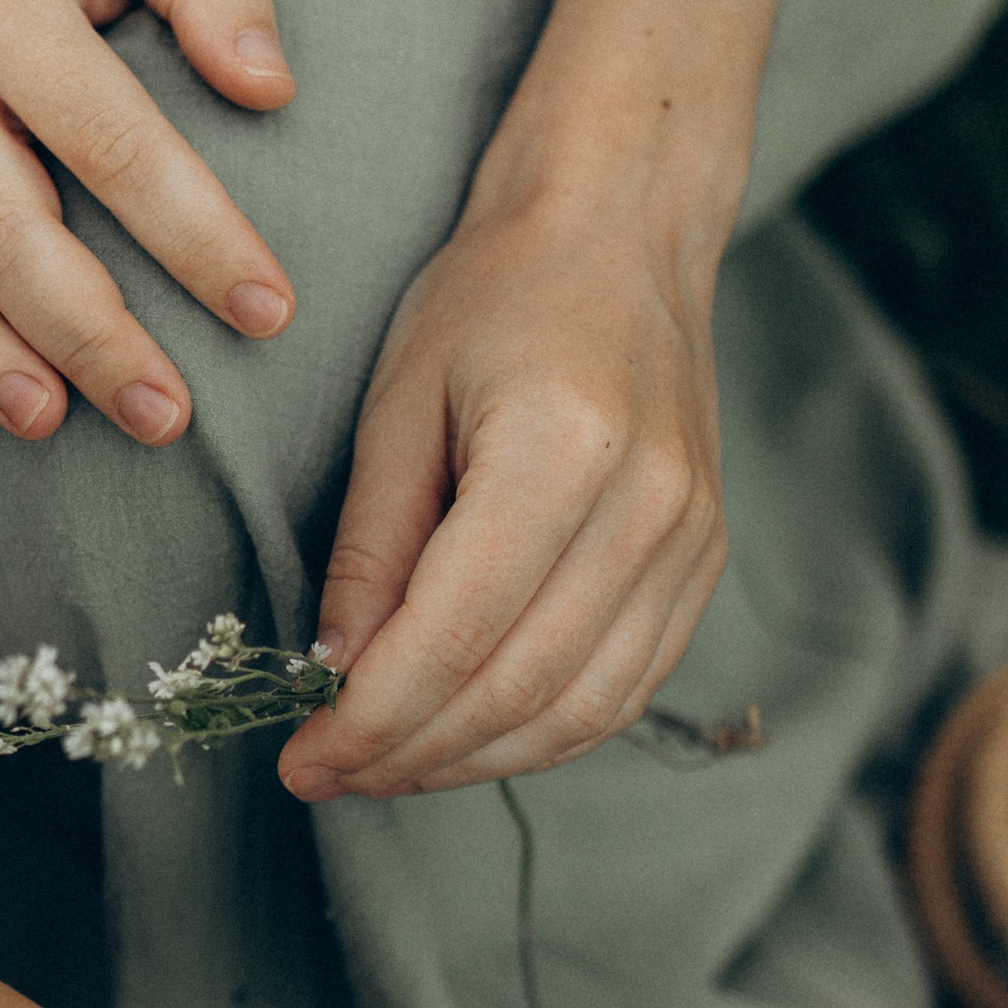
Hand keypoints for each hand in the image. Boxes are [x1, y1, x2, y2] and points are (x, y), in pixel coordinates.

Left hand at [278, 185, 729, 801]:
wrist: (624, 232)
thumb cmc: (497, 293)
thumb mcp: (398, 400)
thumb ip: (373, 544)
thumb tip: (338, 672)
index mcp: (564, 451)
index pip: (459, 634)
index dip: (373, 717)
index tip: (302, 755)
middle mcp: (649, 508)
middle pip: (520, 689)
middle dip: (410, 753)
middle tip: (327, 775)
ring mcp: (693, 542)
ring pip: (580, 712)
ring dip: (473, 761)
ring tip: (386, 768)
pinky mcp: (705, 562)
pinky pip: (625, 689)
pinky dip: (541, 733)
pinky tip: (467, 737)